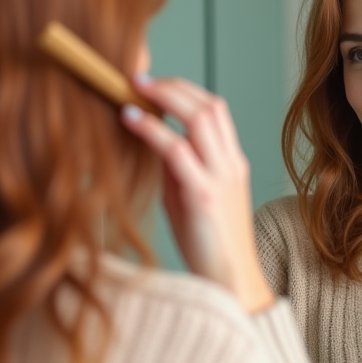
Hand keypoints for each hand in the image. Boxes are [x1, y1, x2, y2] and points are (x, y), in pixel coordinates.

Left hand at [119, 76, 275, 313]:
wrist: (230, 284)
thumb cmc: (207, 246)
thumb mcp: (190, 197)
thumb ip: (176, 168)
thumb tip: (150, 139)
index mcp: (232, 163)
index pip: (215, 109)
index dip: (184, 89)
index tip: (153, 83)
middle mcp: (231, 164)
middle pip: (209, 105)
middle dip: (172, 85)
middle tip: (137, 78)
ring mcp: (220, 177)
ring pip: (199, 117)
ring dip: (163, 97)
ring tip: (132, 89)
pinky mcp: (204, 194)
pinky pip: (176, 150)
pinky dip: (151, 128)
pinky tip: (130, 119)